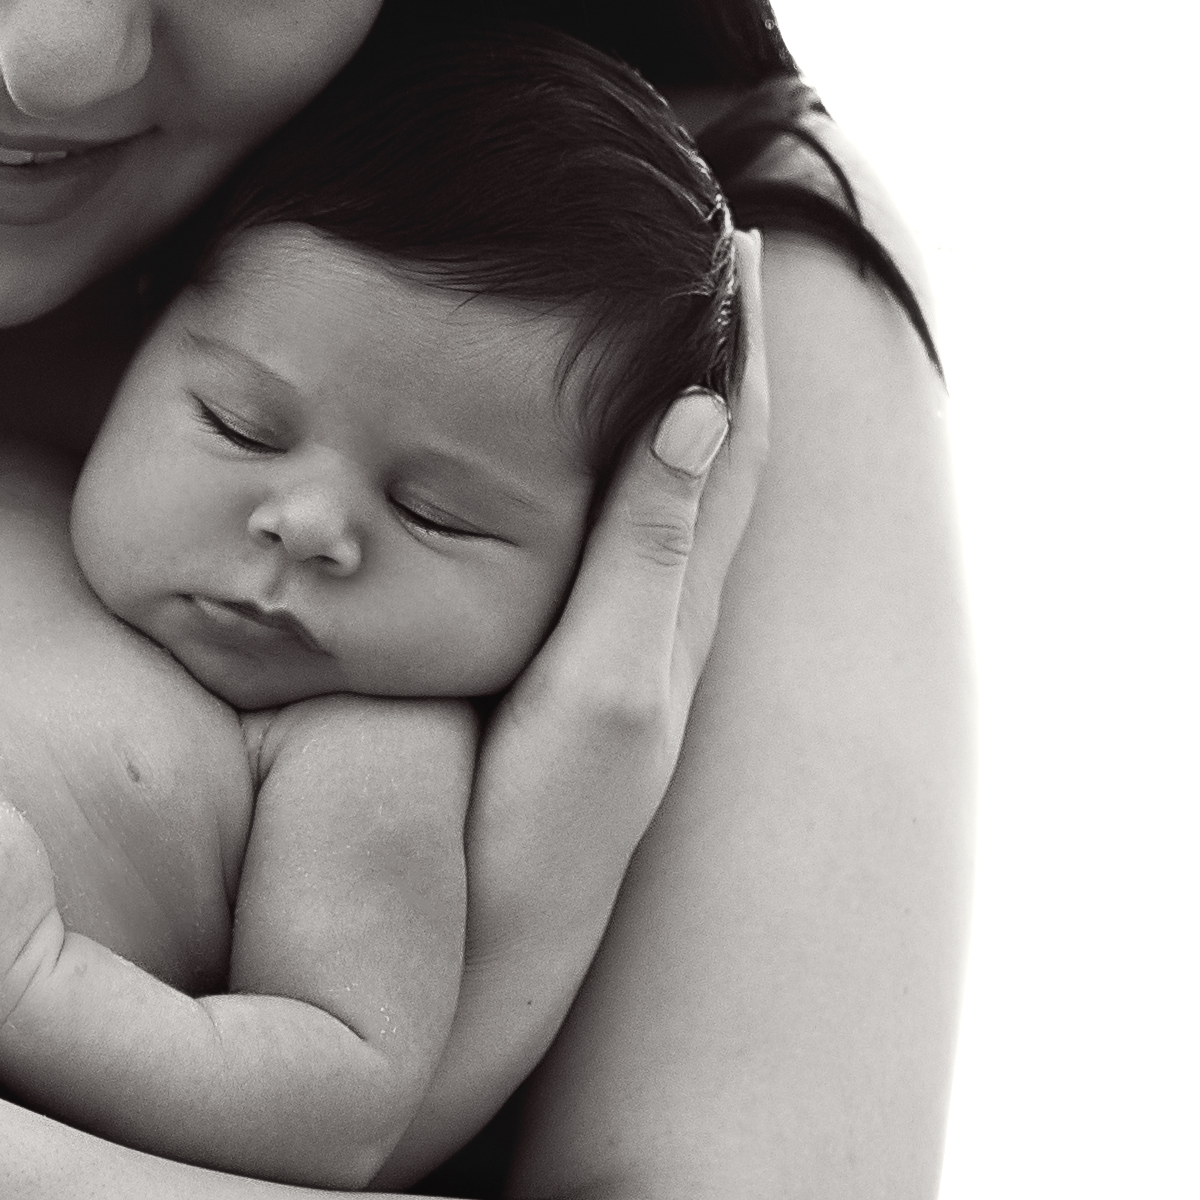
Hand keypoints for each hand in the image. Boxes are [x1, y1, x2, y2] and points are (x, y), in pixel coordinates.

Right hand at [468, 232, 773, 969]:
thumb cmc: (536, 844)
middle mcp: (657, 622)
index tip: (724, 220)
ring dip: (651, 394)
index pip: (726, 433)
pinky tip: (540, 451)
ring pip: (650, 490)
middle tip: (679, 228)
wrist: (468, 979)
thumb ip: (644, 553)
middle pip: (703, 448)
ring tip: (619, 303)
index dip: (731, 330)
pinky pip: (592, 539)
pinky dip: (592, 467)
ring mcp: (608, 655)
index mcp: (675, 605)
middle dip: (701, 341)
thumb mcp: (607, 692)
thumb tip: (707, 404)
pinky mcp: (553, 687)